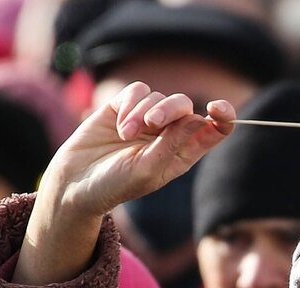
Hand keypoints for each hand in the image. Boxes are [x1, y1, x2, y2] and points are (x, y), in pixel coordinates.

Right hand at [43, 81, 235, 219]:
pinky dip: (130, 104)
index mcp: (184, 153)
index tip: (217, 108)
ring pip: (160, 97)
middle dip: (171, 109)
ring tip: (125, 134)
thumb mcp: (147, 170)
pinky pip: (138, 91)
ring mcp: (147, 119)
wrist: (75, 183)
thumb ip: (173, 144)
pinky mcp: (124, 107)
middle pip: (185, 106)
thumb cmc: (115, 185)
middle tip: (151, 123)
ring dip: (143, 112)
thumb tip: (200, 118)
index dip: (223, 116)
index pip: (215, 129)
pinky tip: (118, 124)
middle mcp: (170, 134)